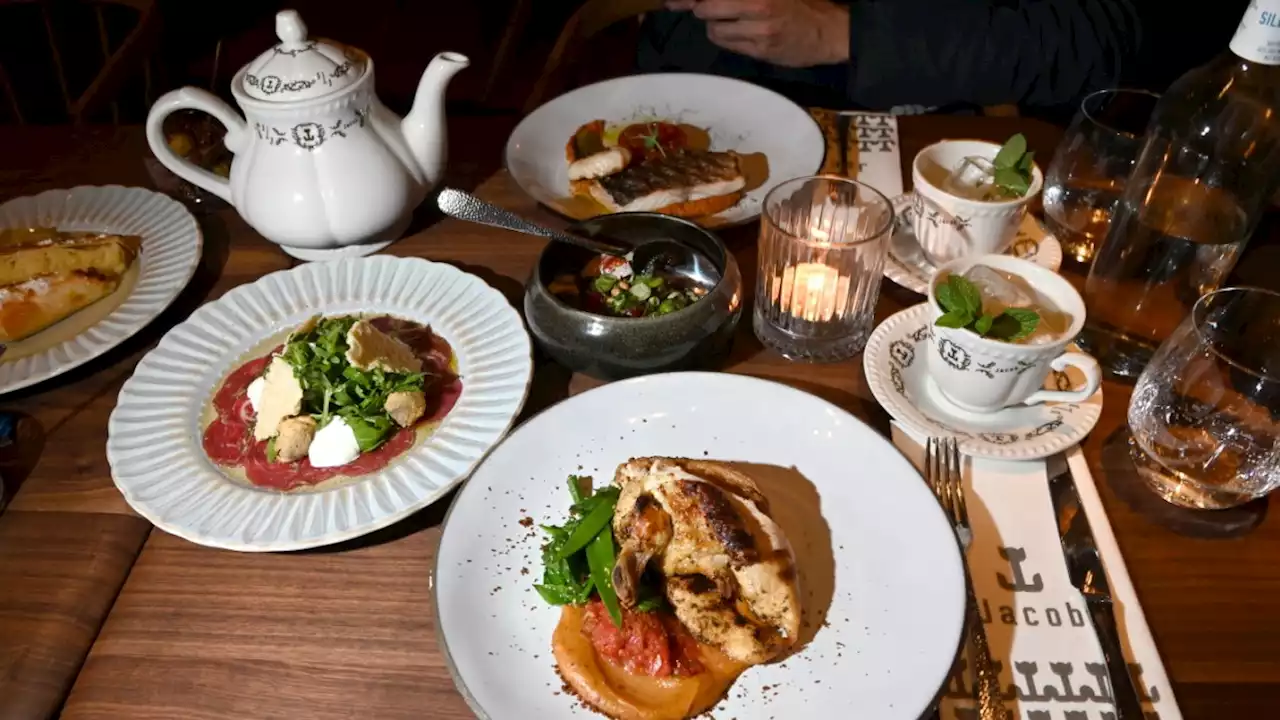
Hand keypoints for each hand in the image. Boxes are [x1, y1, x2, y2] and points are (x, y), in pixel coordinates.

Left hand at [666, 0, 849, 67]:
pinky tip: (740, 33)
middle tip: (702, 8)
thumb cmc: (799, 4)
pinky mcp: (759, 49)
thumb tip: (701, 1)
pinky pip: (728, 44)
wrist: (827, 31)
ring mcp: (758, 28)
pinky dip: (727, 38)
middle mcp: (757, 4)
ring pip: (714, 29)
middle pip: (707, 7)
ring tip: (731, 21)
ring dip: (716, 26)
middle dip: (701, 8)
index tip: (673, 2)